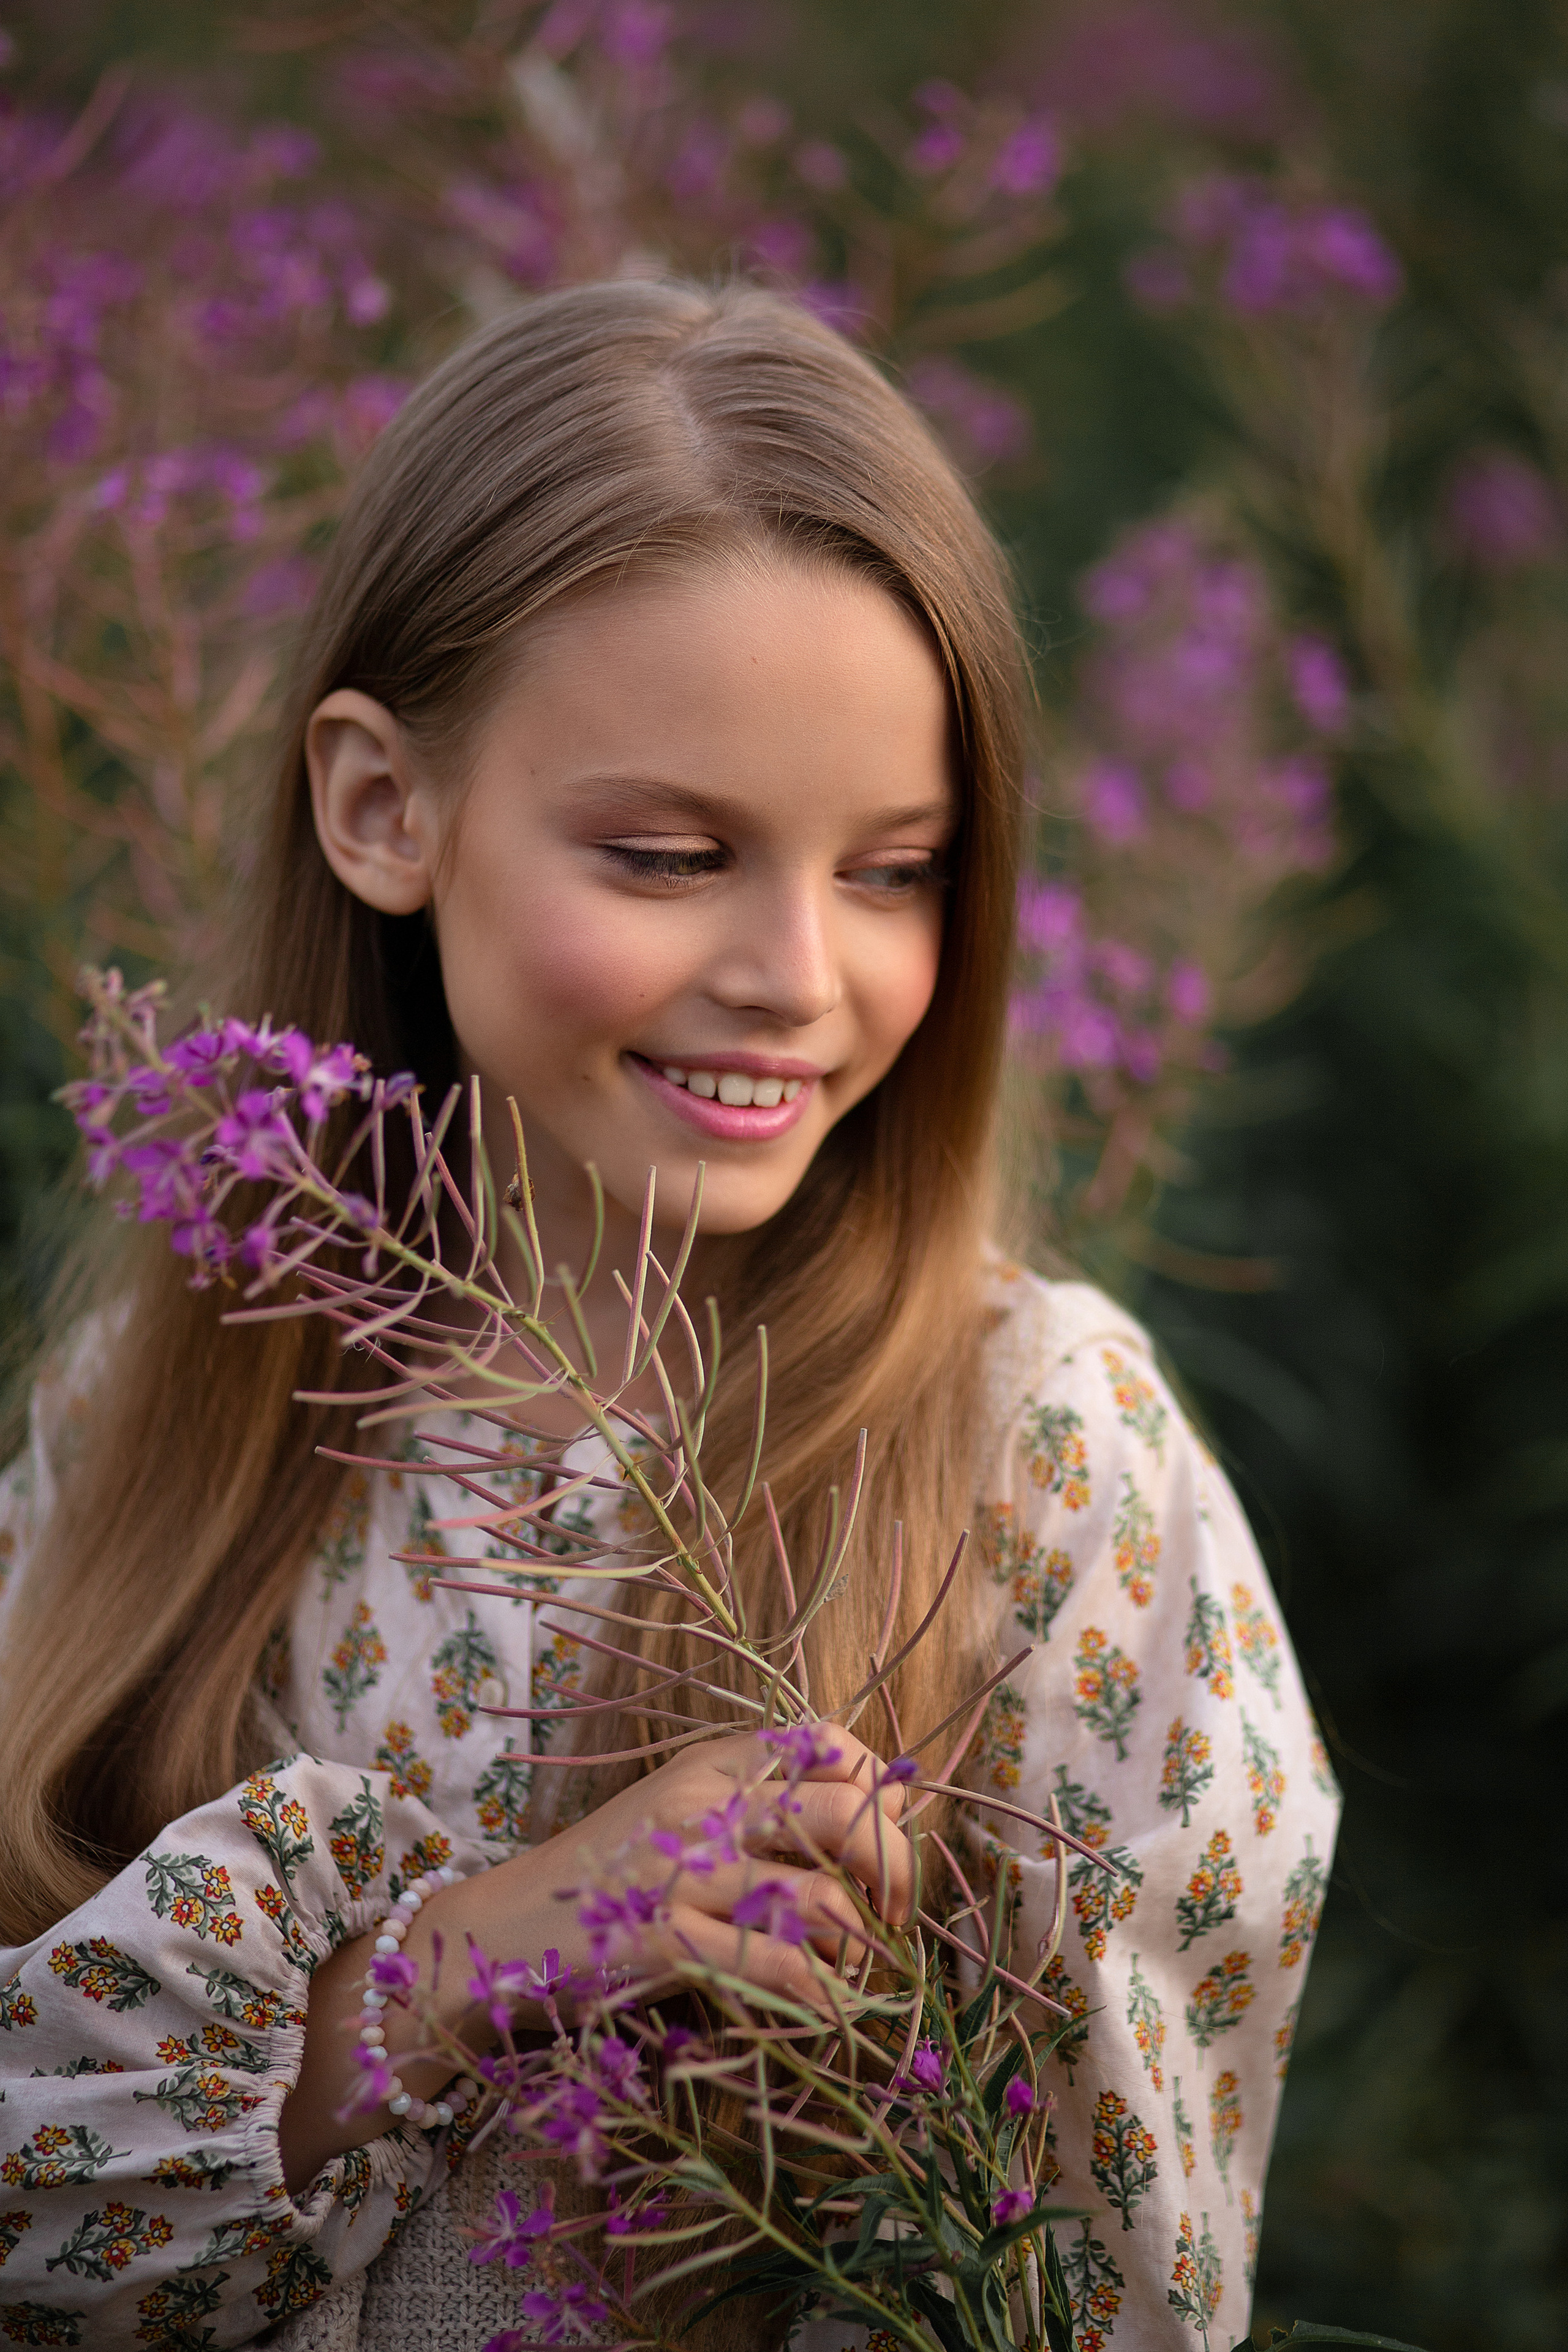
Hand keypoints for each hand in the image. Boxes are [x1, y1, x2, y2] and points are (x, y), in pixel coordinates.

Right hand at [279, 1723, 908, 2190]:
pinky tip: (823, 2013)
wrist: (498, 1933)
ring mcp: (679, 1871)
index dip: (877, 1789)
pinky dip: (818, 1997)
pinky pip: (773, 1966)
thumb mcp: (686, 1819)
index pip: (829, 1742)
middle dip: (896, 1868)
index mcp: (710, 1764)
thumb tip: (892, 1803)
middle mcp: (700, 1803)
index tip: (881, 1839)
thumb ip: (771, 1808)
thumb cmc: (607, 1880)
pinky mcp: (660, 1940)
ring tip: (850, 1970)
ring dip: (860, 1945)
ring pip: (821, 1895)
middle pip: (846, 1812)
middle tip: (892, 1916)